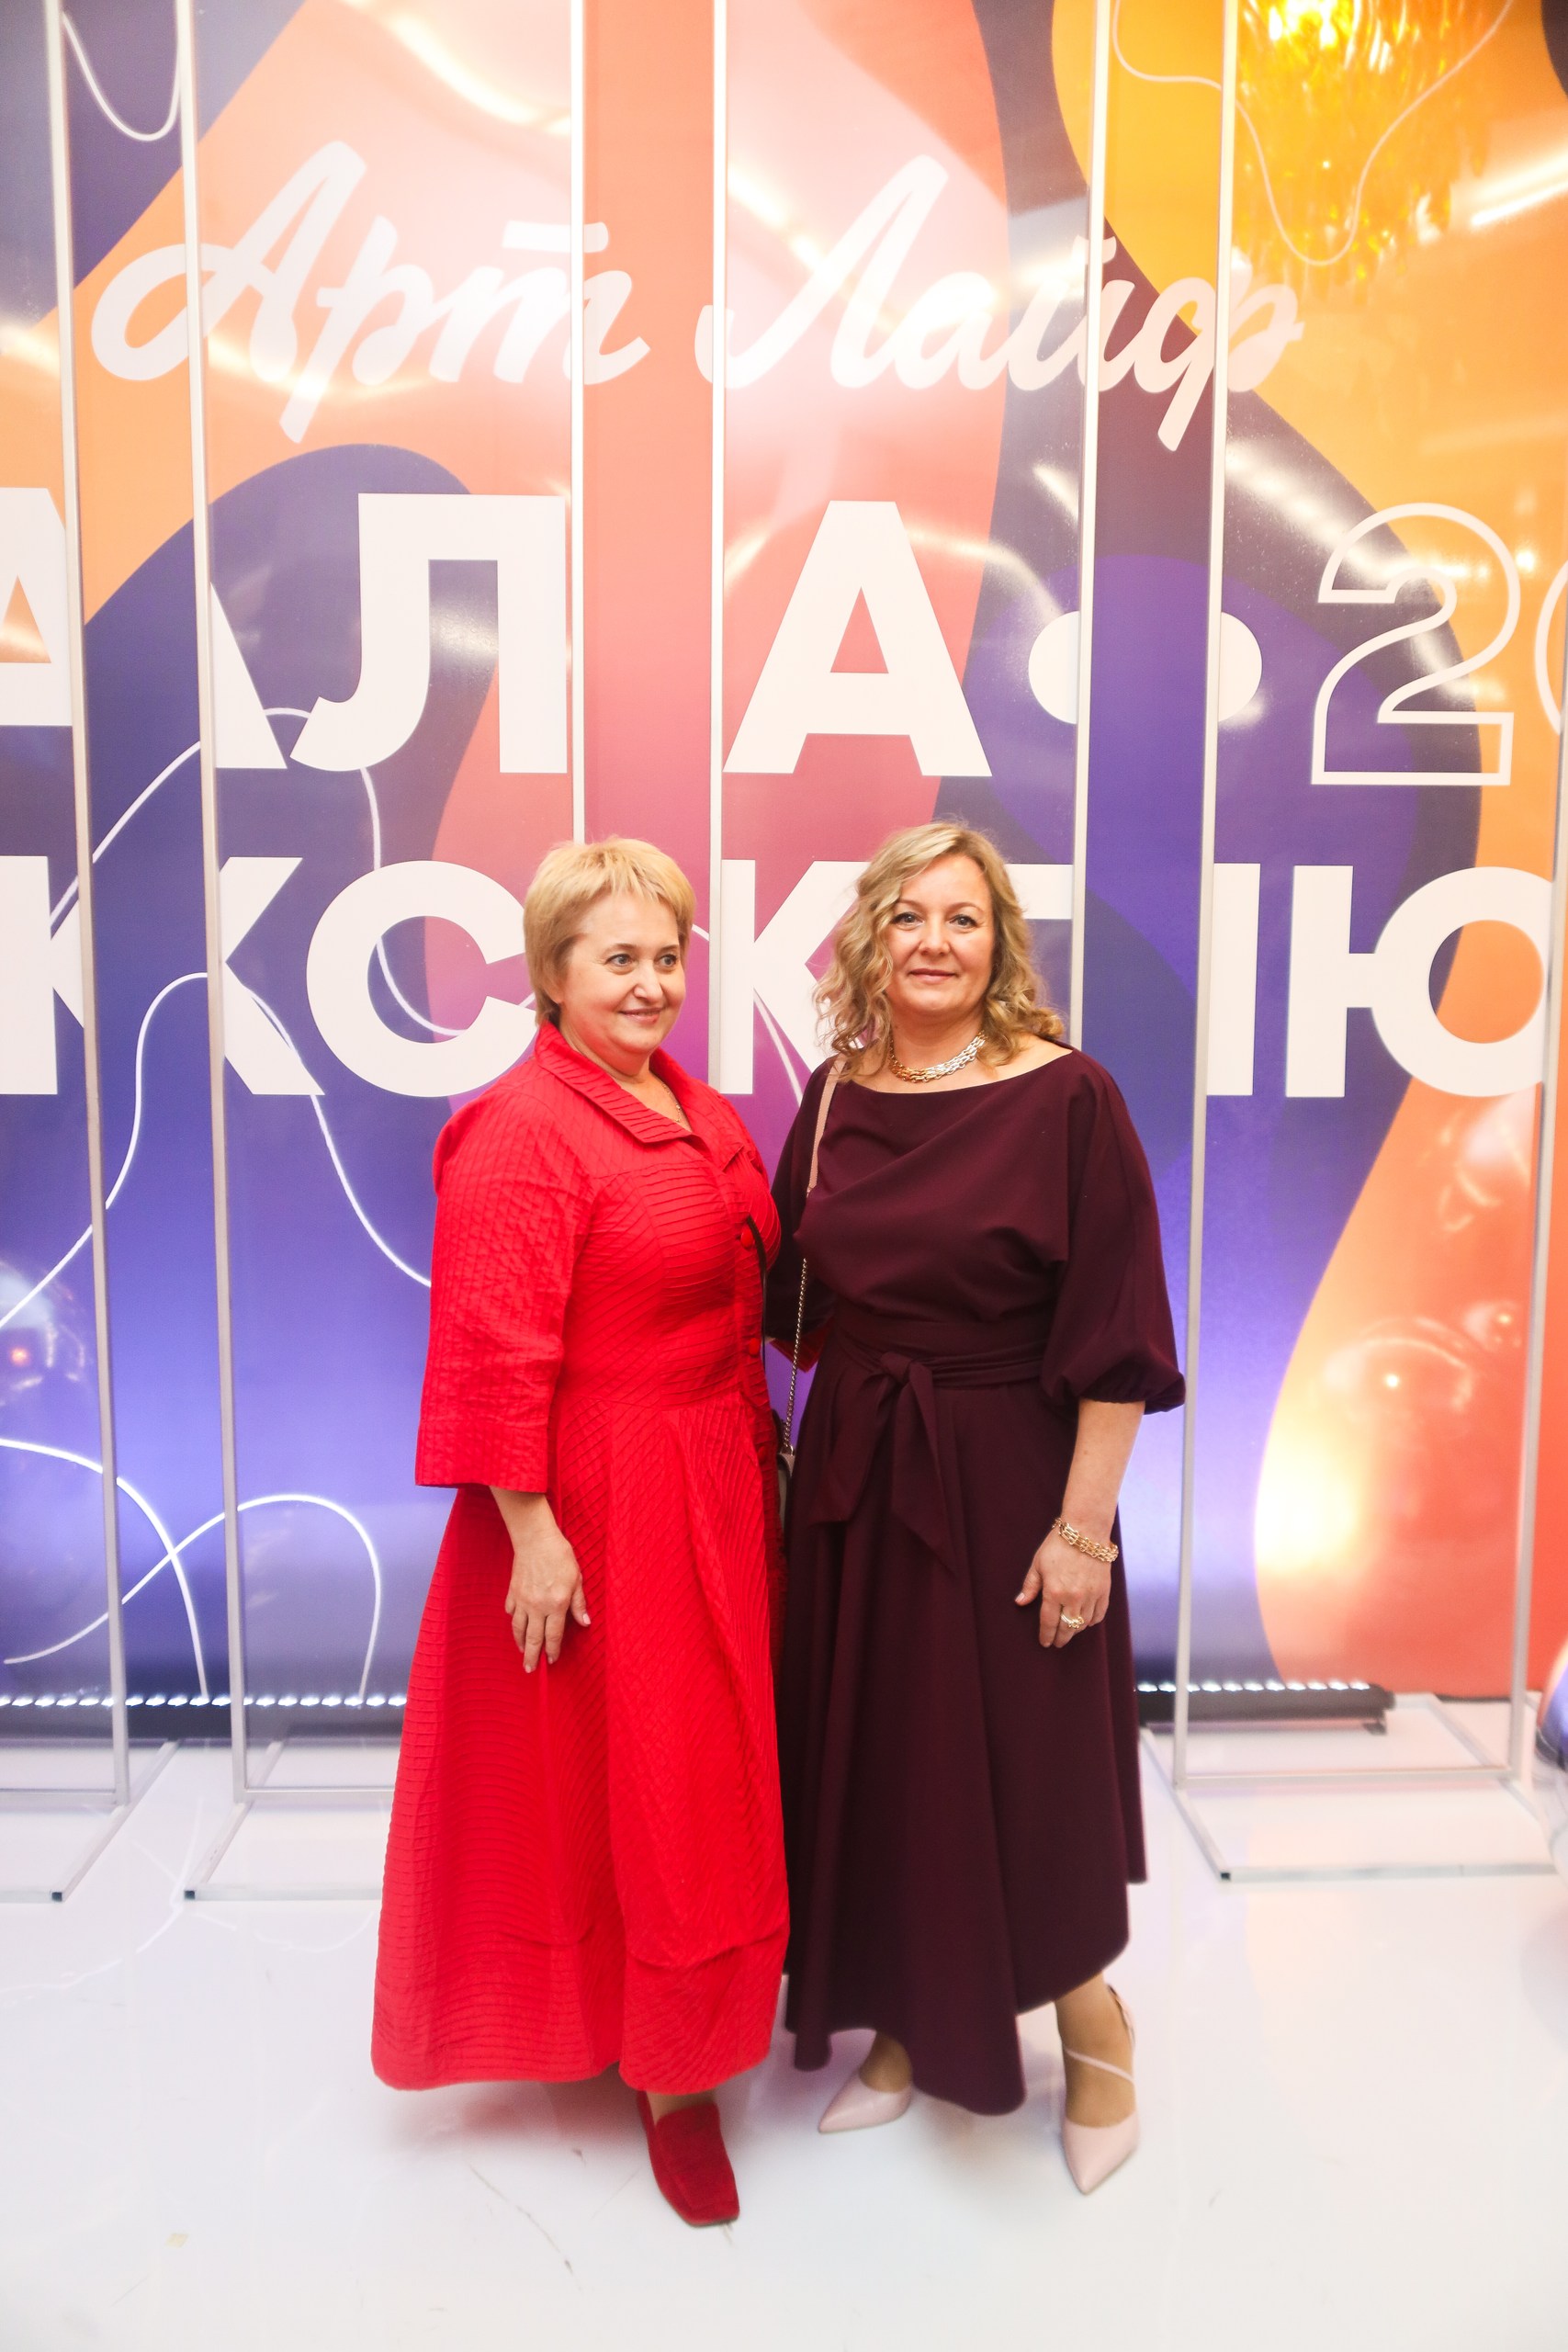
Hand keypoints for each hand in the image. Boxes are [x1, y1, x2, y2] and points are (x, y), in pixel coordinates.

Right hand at [499, 1496, 588, 1671]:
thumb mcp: (577, 1578)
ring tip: (521, 1651)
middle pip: (533, 1638)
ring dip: (520, 1643)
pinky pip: (511, 1611)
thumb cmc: (560, 1556)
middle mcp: (537, 1607)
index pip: (554, 1635)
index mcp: (556, 1605)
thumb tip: (585, 1623)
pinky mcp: (513, 1592)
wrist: (536, 1539)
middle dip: (532, 1656)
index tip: (552, 1660)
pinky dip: (513, 1620)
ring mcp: (522, 1600)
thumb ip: (579, 1603)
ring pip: (518, 1628)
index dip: (553, 1650)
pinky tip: (515, 1625)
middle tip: (529, 1669)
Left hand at [1015, 1524, 1109, 1648]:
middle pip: (1067, 1628)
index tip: (1045, 1643)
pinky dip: (1092, 1621)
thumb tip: (1020, 1602)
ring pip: (1083, 1623)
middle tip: (1057, 1643)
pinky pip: (1098, 1614)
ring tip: (1069, 1632)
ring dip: (1075, 1630)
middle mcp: (1073, 1597)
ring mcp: (1090, 1595)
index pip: (1049, 1622)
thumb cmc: (1058, 1545)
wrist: (1086, 1531)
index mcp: (1054, 1591)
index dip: (1046, 1635)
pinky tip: (1086, 1621)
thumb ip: (1031, 1585)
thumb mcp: (1038, 1564)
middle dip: (1061, 1638)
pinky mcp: (1104, 1591)